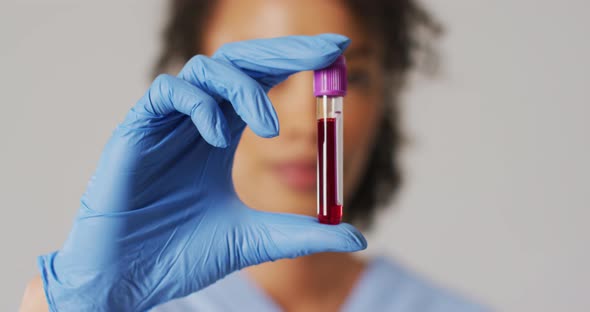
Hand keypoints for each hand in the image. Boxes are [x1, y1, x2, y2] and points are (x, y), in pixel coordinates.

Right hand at [38, 34, 365, 310]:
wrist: (131, 278)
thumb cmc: (183, 255)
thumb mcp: (254, 239)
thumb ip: (301, 233)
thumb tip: (356, 234)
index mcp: (223, 136)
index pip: (262, 83)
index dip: (297, 62)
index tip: (337, 52)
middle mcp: (198, 121)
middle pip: (240, 62)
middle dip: (283, 52)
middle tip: (323, 52)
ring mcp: (167, 123)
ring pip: (206, 70)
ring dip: (244, 88)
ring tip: (269, 129)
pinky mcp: (137, 129)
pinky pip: (168, 92)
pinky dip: (199, 105)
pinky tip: (218, 137)